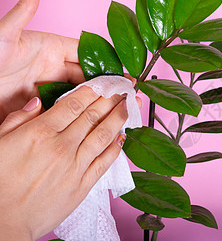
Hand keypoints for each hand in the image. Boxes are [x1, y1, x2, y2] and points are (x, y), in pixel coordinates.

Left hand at [0, 0, 141, 121]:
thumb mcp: (4, 34)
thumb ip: (23, 11)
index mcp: (50, 49)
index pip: (87, 54)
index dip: (107, 63)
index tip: (126, 74)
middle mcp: (51, 68)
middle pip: (87, 77)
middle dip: (107, 86)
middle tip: (127, 96)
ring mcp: (45, 88)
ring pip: (77, 96)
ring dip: (95, 103)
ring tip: (116, 111)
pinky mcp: (37, 106)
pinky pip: (62, 112)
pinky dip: (77, 117)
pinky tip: (91, 123)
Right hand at [0, 86, 129, 239]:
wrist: (4, 221)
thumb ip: (19, 119)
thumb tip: (38, 101)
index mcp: (40, 133)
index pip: (74, 103)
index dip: (94, 90)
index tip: (106, 81)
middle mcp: (62, 146)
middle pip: (93, 115)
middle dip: (111, 98)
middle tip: (124, 87)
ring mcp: (75, 166)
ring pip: (103, 135)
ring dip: (119, 117)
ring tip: (129, 105)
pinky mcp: (83, 185)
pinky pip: (105, 161)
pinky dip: (116, 147)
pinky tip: (122, 136)